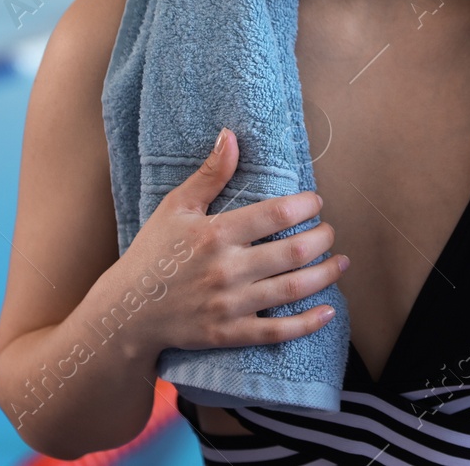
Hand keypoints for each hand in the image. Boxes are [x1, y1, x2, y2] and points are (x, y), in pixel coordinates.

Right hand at [119, 127, 346, 355]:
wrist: (127, 312)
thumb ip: (210, 174)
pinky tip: (328, 311)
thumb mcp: (176, 207)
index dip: (305, 205)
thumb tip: (231, 135)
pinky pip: (277, 333)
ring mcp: (230, 305)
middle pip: (293, 252)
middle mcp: (227, 270)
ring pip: (292, 290)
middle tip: (329, 231)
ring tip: (341, 262)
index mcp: (215, 235)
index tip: (316, 201)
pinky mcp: (229, 334)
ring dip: (325, 275)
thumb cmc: (153, 254)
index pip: (275, 215)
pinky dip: (307, 324)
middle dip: (322, 238)